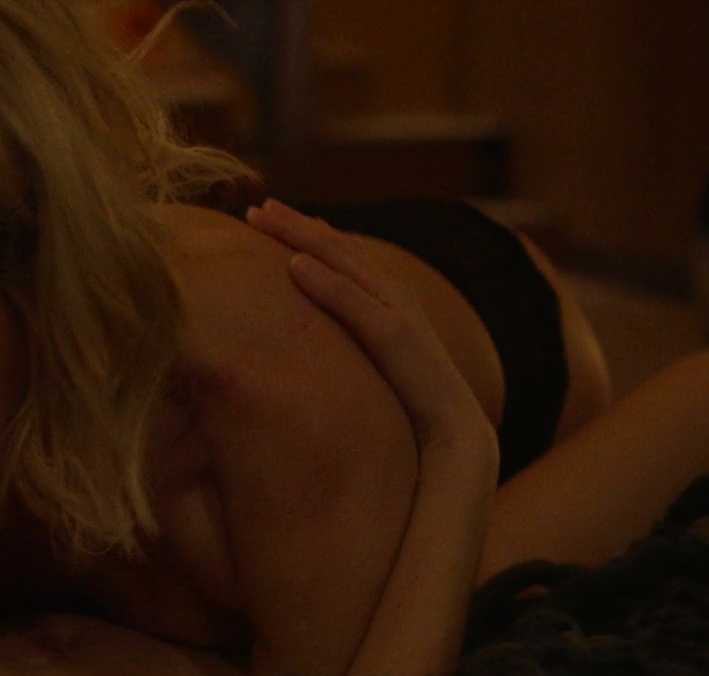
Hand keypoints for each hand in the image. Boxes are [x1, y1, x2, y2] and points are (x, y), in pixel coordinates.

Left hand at [246, 200, 494, 461]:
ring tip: (263, 216)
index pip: (340, 258)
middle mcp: (393, 296)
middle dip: (295, 223)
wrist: (454, 435)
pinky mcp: (397, 337)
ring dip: (301, 235)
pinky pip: (354, 302)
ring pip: (342, 259)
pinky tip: (293, 264)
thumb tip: (309, 349)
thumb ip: (347, 348)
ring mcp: (397, 312)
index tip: (266, 219)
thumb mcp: (371, 368)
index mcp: (388, 302)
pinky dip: (324, 281)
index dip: (304, 234)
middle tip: (254, 206)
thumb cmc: (409, 407)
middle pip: (336, 247)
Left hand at [248, 200, 497, 675]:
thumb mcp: (247, 495)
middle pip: (375, 305)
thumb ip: (217, 436)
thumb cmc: (287, 592)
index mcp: (386, 425)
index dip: (307, 276)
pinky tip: (305, 273)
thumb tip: (153, 381)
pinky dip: (357, 307)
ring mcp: (452, 425)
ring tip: (274, 222)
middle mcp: (427, 415)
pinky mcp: (462, 442)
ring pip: (392, 315)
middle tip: (257, 207)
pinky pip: (406, 355)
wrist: (347, 657)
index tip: (249, 241)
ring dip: (331, 260)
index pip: (352, 329)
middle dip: (315, 250)